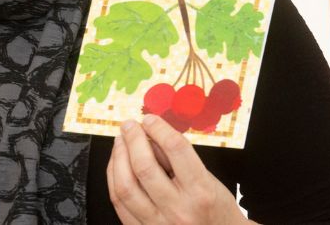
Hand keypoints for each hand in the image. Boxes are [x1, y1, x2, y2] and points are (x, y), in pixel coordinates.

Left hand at [107, 114, 253, 224]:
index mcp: (201, 192)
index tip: (150, 119)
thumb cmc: (215, 208)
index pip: (176, 149)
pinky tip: (116, 164)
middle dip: (133, 139)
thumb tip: (151, 135)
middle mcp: (179, 211)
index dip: (159, 128)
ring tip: (120, 141)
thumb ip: (178, 158)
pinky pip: (119, 203)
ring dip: (118, 157)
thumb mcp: (208, 178)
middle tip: (129, 126)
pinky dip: (114, 178)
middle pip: (144, 167)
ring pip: (125, 187)